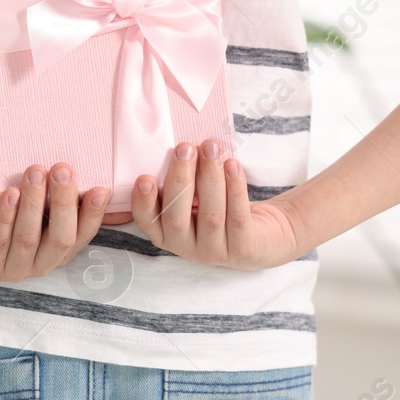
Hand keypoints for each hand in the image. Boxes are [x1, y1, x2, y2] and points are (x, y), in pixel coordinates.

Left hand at [0, 163, 110, 280]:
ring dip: (34, 204)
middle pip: (60, 238)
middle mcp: (39, 264)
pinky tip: (9, 193)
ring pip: (29, 238)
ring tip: (34, 172)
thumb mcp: (32, 197)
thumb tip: (89, 165)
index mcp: (57, 249)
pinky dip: (6, 215)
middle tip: (62, 169)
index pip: (82, 235)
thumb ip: (54, 192)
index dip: (93, 215)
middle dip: (63, 203)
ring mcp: (12, 268)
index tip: (100, 189)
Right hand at [131, 140, 305, 269]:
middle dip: (180, 179)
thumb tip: (179, 149)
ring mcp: (214, 252)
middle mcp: (185, 247)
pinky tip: (232, 164)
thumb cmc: (215, 206)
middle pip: (177, 217)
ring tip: (211, 147)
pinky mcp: (242, 248)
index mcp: (164, 233)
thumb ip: (180, 182)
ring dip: (210, 176)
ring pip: (210, 215)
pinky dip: (235, 187)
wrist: (257, 234)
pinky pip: (237, 216)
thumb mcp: (191, 198)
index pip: (147, 220)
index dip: (143, 202)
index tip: (144, 178)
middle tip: (184, 148)